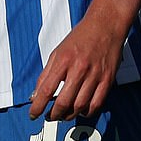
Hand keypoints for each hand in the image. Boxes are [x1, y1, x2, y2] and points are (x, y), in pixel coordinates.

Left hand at [29, 0, 140, 120]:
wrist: (105, 25)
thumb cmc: (81, 37)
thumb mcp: (57, 51)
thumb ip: (45, 74)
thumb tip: (35, 95)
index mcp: (64, 60)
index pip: (46, 90)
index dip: (38, 106)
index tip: (33, 114)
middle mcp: (79, 68)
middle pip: (64, 102)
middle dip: (54, 114)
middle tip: (50, 116)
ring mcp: (95, 75)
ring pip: (80, 106)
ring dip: (69, 115)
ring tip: (63, 114)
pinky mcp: (108, 80)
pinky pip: (97, 104)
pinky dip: (87, 112)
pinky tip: (81, 110)